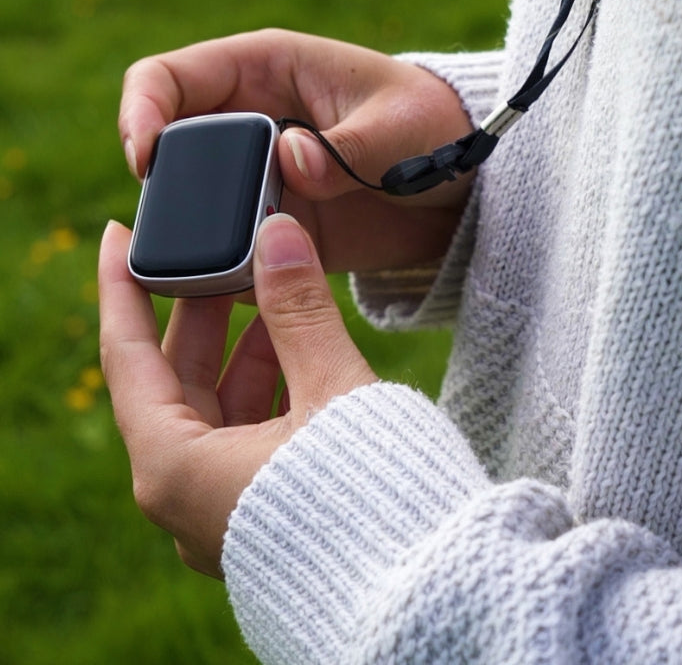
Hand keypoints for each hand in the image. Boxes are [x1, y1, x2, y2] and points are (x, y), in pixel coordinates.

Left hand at [99, 213, 376, 577]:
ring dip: (241, 347)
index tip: (121, 238)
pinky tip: (293, 349)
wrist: (422, 585)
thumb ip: (299, 309)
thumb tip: (277, 234)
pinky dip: (264, 384)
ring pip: (214, 406)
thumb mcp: (329, 388)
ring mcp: (221, 507)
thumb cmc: (370, 497)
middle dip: (201, 312)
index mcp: (176, 468)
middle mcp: (185, 493)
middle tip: (225, 255)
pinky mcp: (258, 511)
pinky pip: (244, 433)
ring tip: (270, 294)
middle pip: (175, 380)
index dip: (122, 288)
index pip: (128, 357)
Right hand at [119, 29, 473, 272]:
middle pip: (171, 152)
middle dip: (167, 189)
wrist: (464, 187)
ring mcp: (260, 180)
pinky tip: (244, 293)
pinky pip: (233, 249)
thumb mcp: (404, 127)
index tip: (145, 157)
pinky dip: (229, 271)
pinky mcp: (278, 227)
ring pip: (196, 207)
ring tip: (218, 270)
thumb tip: (291, 159)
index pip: (170, 77)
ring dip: (197, 238)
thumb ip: (350, 144)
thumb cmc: (436, 128)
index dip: (142, 110)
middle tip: (186, 229)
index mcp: (266, 70)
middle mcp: (250, 125)